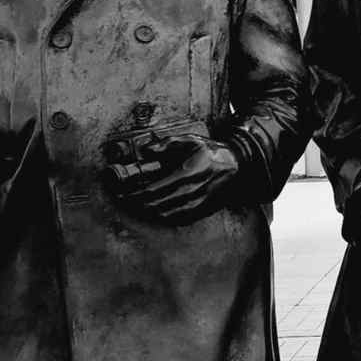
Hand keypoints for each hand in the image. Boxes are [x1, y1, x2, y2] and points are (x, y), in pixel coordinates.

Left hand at [110, 133, 241, 224]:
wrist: (237, 166)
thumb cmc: (212, 152)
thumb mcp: (190, 140)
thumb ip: (166, 144)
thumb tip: (146, 151)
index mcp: (187, 173)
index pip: (154, 190)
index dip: (135, 194)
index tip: (123, 193)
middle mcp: (192, 191)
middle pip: (157, 205)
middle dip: (136, 205)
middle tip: (124, 201)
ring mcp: (198, 204)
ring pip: (166, 215)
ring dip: (148, 213)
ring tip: (135, 208)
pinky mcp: (202, 211)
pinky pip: (178, 220)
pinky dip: (163, 218)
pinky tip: (154, 212)